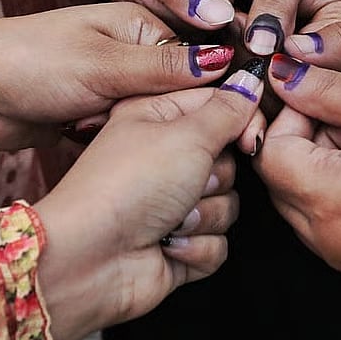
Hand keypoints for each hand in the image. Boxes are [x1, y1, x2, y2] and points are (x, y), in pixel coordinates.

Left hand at [0, 1, 235, 148]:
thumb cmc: (29, 63)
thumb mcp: (104, 64)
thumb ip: (167, 66)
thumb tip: (228, 61)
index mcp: (144, 23)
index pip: (207, 53)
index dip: (230, 90)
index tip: (247, 130)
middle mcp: (139, 53)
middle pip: (192, 92)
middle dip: (194, 126)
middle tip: (204, 163)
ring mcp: (121, 86)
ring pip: (166, 121)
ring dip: (162, 144)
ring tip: (166, 169)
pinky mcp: (103, 117)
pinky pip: (138, 138)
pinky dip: (136, 152)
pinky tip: (137, 170)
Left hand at [33, 68, 264, 339]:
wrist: (90, 256)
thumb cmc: (124, 186)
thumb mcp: (185, 133)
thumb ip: (227, 109)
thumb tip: (250, 84)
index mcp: (158, 117)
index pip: (221, 106)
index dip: (243, 122)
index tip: (249, 140)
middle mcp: (164, 157)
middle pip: (229, 160)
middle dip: (217, 177)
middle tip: (190, 181)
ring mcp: (169, 203)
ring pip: (228, 204)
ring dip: (206, 214)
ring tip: (171, 217)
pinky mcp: (176, 243)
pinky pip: (217, 244)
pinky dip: (197, 247)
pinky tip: (167, 244)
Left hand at [255, 56, 340, 290]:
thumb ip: (331, 90)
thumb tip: (279, 76)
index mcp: (332, 203)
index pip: (270, 154)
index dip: (290, 115)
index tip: (324, 94)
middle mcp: (334, 247)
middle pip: (283, 186)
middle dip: (302, 144)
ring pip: (307, 211)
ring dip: (322, 173)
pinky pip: (337, 234)